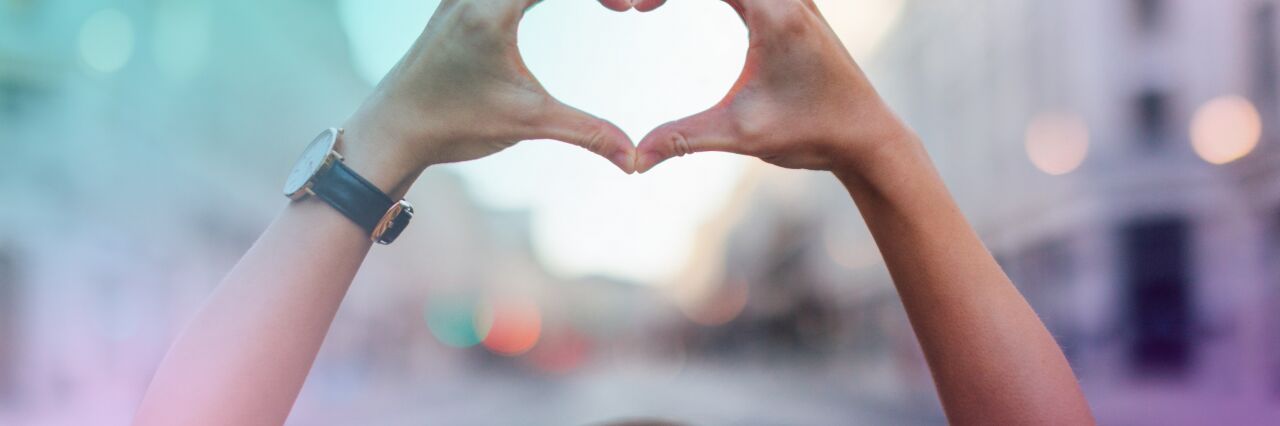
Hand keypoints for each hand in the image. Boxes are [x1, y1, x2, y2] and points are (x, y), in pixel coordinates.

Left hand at [342, 0, 638, 189]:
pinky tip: (560, 3)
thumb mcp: (527, 123)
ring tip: (608, 6)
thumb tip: (635, 159)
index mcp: (490, 9)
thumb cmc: (453, 124)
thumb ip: (586, 132)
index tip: (628, 10)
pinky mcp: (460, 0)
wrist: (392, 129)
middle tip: (622, 7)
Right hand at [632, 0, 916, 173]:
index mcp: (776, 11)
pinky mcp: (792, 6)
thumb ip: (683, 137)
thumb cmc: (812, 133)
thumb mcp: (741, 134)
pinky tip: (672, 3)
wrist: (866, 137)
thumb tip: (633, 161)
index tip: (635, 10)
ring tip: (649, 6)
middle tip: (635, 7)